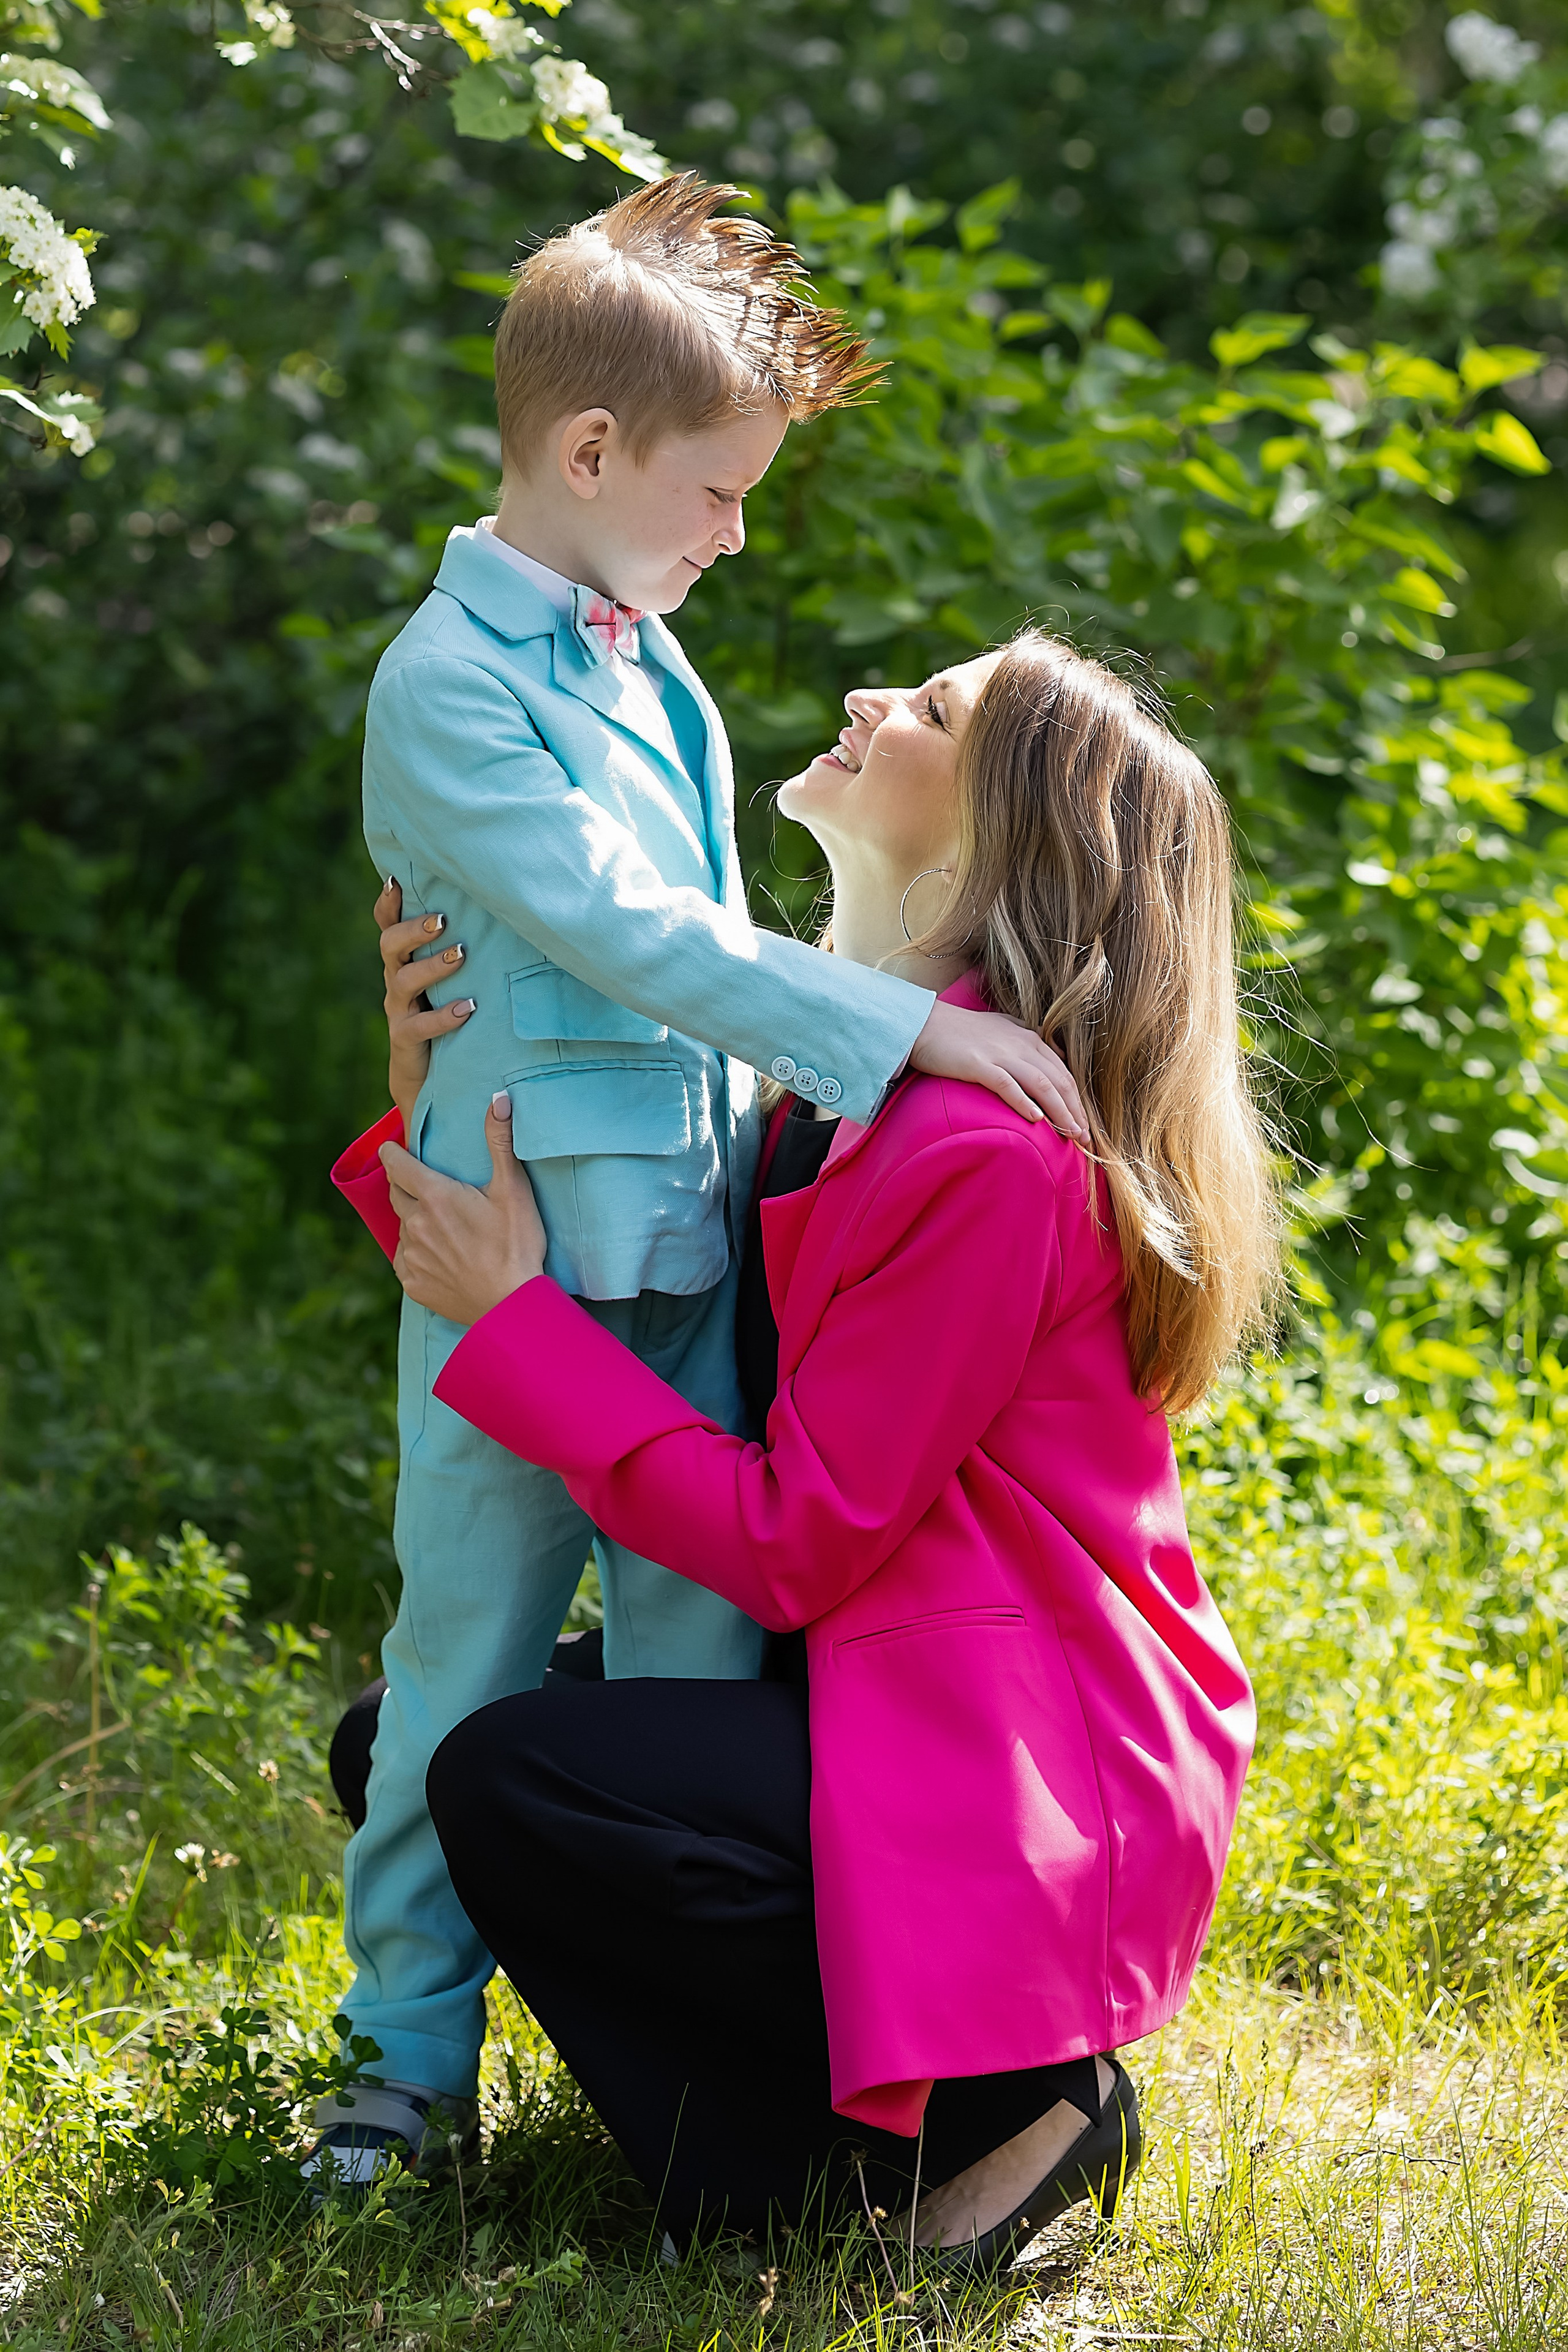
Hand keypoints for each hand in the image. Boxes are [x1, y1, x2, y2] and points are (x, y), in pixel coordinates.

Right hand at [376, 877, 475, 1136]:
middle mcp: (396, 979)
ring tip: (461, 955)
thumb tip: (503, 912)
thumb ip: (461, 951)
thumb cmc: (449, 1014)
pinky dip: (444, 1016)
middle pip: (390, 945)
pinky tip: (467, 1008)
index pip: (388, 925)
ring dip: (433, 966)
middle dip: (413, 929)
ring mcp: (399, 1010)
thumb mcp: (451, 980)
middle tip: (441, 920)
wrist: (428, 1075)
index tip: (397, 878)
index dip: (388, 902)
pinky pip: (419, 1026)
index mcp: (405, 960)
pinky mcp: (405, 1039)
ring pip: (403, 980)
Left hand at [382, 1094, 546, 1324]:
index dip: (393, 1152)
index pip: (396, 1163)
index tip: (394, 1148)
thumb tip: (499, 1098)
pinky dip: (417, 1253)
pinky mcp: (412, 1283)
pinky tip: (440, 1256)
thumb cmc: (517, 1245)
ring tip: (442, 1226)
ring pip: (402, 1228)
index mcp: (435, 1196)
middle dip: (405, 1184)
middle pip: (395, 1193)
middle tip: (423, 1185)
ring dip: (415, 1221)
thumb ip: (500, 1142)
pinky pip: (404, 1260)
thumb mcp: (514, 1189)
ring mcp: (411, 1256)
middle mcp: (415, 1224)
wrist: (511, 1306)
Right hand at [909, 1001, 1087, 1138]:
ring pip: (1041, 1085)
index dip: (1077, 1100)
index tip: (1084, 1123)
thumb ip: (1024, 1042)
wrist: (924, 1024)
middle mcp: (1021, 1044)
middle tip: (1085, 1137)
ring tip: (1071, 1134)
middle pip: (1059, 1081)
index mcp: (1029, 1038)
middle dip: (1076, 1111)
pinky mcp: (979, 1064)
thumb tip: (1047, 1059)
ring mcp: (1001, 1054)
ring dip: (1060, 1112)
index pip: (1063, 1073)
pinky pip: (1008, 1085)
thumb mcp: (1001, 1030)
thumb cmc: (960, 1032)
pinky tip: (1036, 1120)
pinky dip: (1024, 1102)